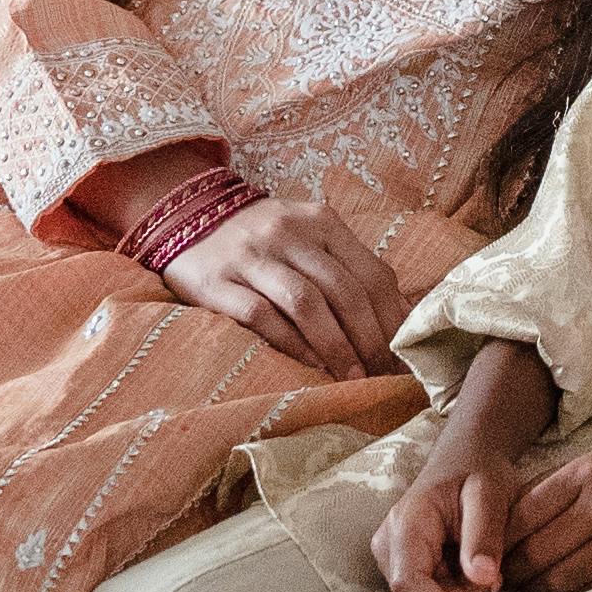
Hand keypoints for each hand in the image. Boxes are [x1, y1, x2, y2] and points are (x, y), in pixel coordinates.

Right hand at [150, 188, 413, 375]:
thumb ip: (346, 266)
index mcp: (321, 221)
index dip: (392, 316)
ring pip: (306, 302)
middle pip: (343, 289)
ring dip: (335, 345)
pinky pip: (261, 316)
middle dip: (369, 337)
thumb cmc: (263, 238)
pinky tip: (309, 367)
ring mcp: (251, 256)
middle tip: (381, 372)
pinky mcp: (216, 282)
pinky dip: (291, 343)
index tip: (404, 352)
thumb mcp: (308, 236)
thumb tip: (398, 316)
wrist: (187, 215)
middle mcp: (289, 233)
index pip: (370, 272)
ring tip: (351, 377)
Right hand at [370, 343, 560, 591]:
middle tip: (495, 577)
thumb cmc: (479, 471)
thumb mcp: (490, 493)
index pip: (409, 583)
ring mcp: (395, 560)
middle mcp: (389, 546)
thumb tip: (483, 579)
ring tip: (487, 567)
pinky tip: (475, 572)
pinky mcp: (407, 569)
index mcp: (405, 524)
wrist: (467, 459)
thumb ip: (485, 535)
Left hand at [504, 416, 591, 591]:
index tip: (481, 556)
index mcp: (590, 470)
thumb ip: (569, 491)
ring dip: (532, 589)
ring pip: (555, 574)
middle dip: (505, 571)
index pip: (520, 511)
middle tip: (489, 586)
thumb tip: (515, 525)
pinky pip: (587, 585)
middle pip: (530, 547)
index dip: (495, 540)